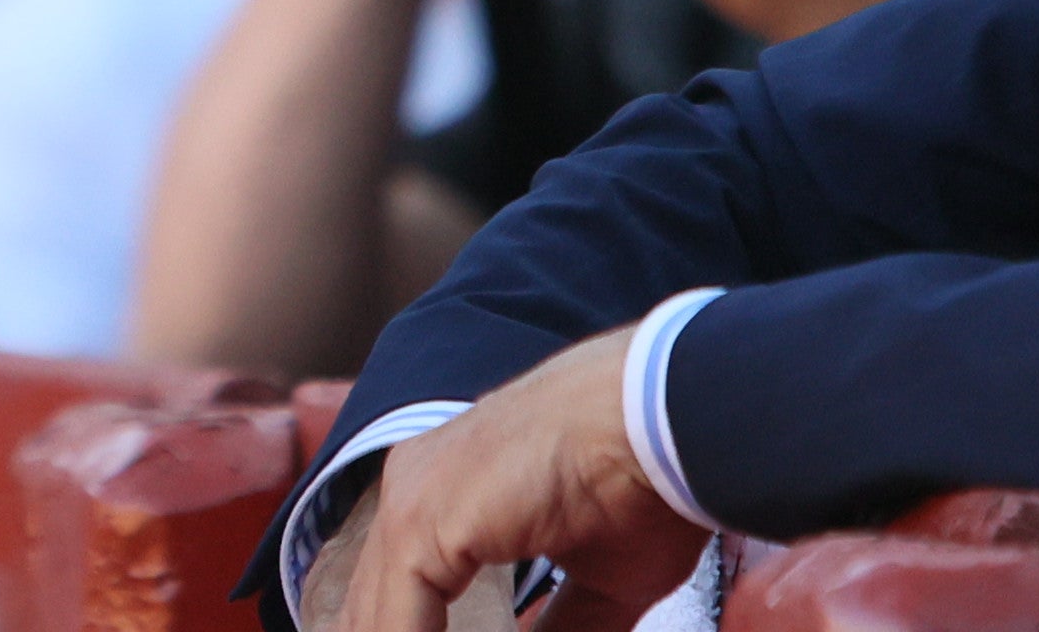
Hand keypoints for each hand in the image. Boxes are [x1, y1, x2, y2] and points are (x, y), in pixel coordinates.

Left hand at [324, 332, 706, 631]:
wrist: (665, 426)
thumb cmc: (644, 488)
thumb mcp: (596, 585)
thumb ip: (554, 630)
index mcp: (442, 495)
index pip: (398, 600)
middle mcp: (410, 490)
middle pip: (373, 612)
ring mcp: (409, 502)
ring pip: (380, 620)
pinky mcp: (421, 520)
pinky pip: (398, 621)